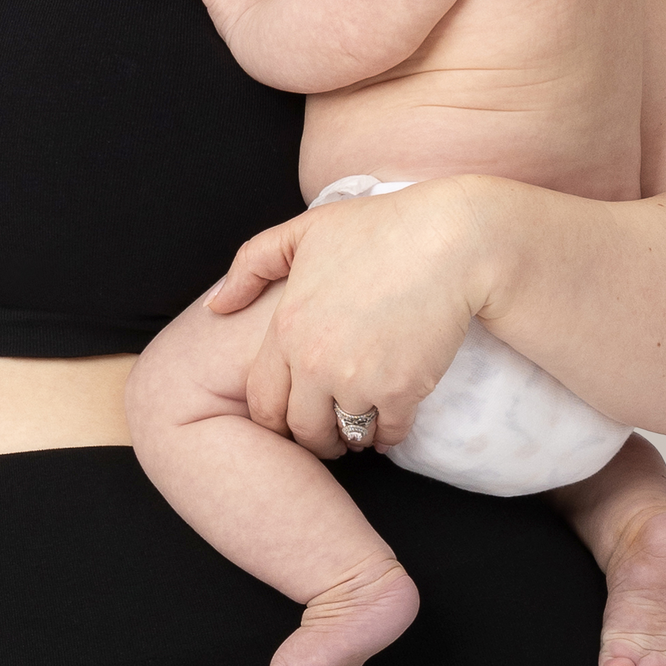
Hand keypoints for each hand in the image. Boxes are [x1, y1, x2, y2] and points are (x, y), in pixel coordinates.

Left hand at [206, 179, 493, 456]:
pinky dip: (390, 434)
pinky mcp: (401, 391)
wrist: (449, 240)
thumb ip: (251, 265)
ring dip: (351, 437)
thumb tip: (216, 305)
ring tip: (360, 428)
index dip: (274, 418)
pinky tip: (392, 422)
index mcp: (286, 328)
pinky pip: (388, 434)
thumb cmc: (378, 227)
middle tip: (327, 434)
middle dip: (312, 437)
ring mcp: (357, 380)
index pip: (262, 400)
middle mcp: (313, 362)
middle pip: (300, 429)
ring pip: (344, 436)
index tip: (291, 416)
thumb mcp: (303, 232)